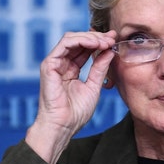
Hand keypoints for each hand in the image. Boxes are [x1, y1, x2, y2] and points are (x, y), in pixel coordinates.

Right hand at [25, 30, 116, 163]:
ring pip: (72, 38)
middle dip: (97, 37)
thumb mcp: (94, 85)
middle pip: (79, 41)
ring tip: (105, 42)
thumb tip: (109, 51)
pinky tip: (95, 44)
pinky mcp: (49, 64)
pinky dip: (81, 40)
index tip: (114, 40)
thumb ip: (100, 67)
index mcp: (71, 69)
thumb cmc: (76, 112)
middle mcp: (62, 64)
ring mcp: (54, 63)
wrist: (63, 126)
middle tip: (112, 38)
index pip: (85, 49)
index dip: (99, 42)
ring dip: (91, 37)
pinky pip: (65, 44)